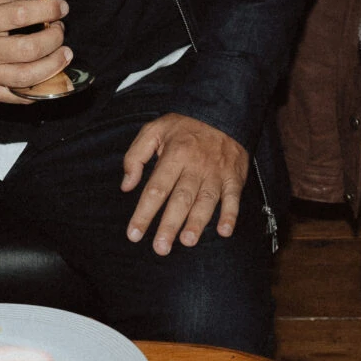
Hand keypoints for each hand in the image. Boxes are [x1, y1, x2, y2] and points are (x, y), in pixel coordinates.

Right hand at [0, 0, 69, 103]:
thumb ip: (9, 0)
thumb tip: (40, 4)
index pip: (20, 15)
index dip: (48, 10)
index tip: (61, 7)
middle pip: (29, 49)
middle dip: (54, 38)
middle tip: (59, 30)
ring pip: (28, 77)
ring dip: (54, 65)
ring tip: (64, 54)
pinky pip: (17, 97)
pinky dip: (38, 89)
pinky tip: (49, 77)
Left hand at [120, 114, 247, 253]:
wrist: (222, 112)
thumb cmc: (184, 126)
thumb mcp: (154, 130)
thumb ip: (136, 156)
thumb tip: (126, 185)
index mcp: (174, 155)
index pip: (156, 188)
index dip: (144, 213)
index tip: (134, 234)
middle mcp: (195, 165)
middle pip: (180, 198)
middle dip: (170, 225)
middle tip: (160, 248)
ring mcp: (216, 172)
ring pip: (206, 200)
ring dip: (197, 222)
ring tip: (187, 241)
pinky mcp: (234, 177)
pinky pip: (233, 197)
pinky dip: (231, 214)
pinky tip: (225, 231)